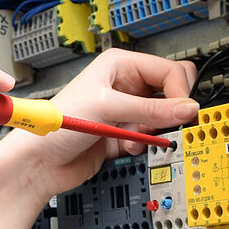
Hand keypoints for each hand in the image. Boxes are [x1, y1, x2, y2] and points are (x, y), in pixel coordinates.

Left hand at [0, 49, 197, 201]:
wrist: (40, 162)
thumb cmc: (58, 124)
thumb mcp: (108, 108)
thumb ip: (151, 109)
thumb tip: (188, 108)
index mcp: (120, 65)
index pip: (168, 71)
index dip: (178, 92)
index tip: (181, 112)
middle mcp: (125, 86)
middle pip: (169, 93)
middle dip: (168, 111)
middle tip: (162, 122)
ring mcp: (125, 111)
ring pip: (162, 118)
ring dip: (153, 130)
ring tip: (136, 135)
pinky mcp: (124, 134)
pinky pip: (150, 137)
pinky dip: (143, 144)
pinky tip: (126, 146)